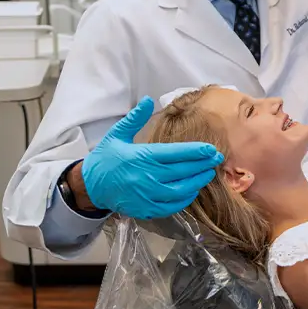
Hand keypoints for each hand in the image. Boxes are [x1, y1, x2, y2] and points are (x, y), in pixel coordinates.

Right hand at [81, 97, 223, 218]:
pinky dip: (184, 199)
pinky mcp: (145, 209)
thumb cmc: (105, 158)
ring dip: (197, 182)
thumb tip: (147, 99)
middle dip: (203, 165)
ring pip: (180, 190)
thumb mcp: (117, 134)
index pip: (176, 154)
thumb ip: (135, 118)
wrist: (89, 186)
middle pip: (182, 171)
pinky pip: (170, 206)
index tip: (212, 149)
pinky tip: (192, 190)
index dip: (196, 152)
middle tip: (217, 159)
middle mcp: (146, 177)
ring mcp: (146, 195)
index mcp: (142, 156)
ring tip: (208, 174)